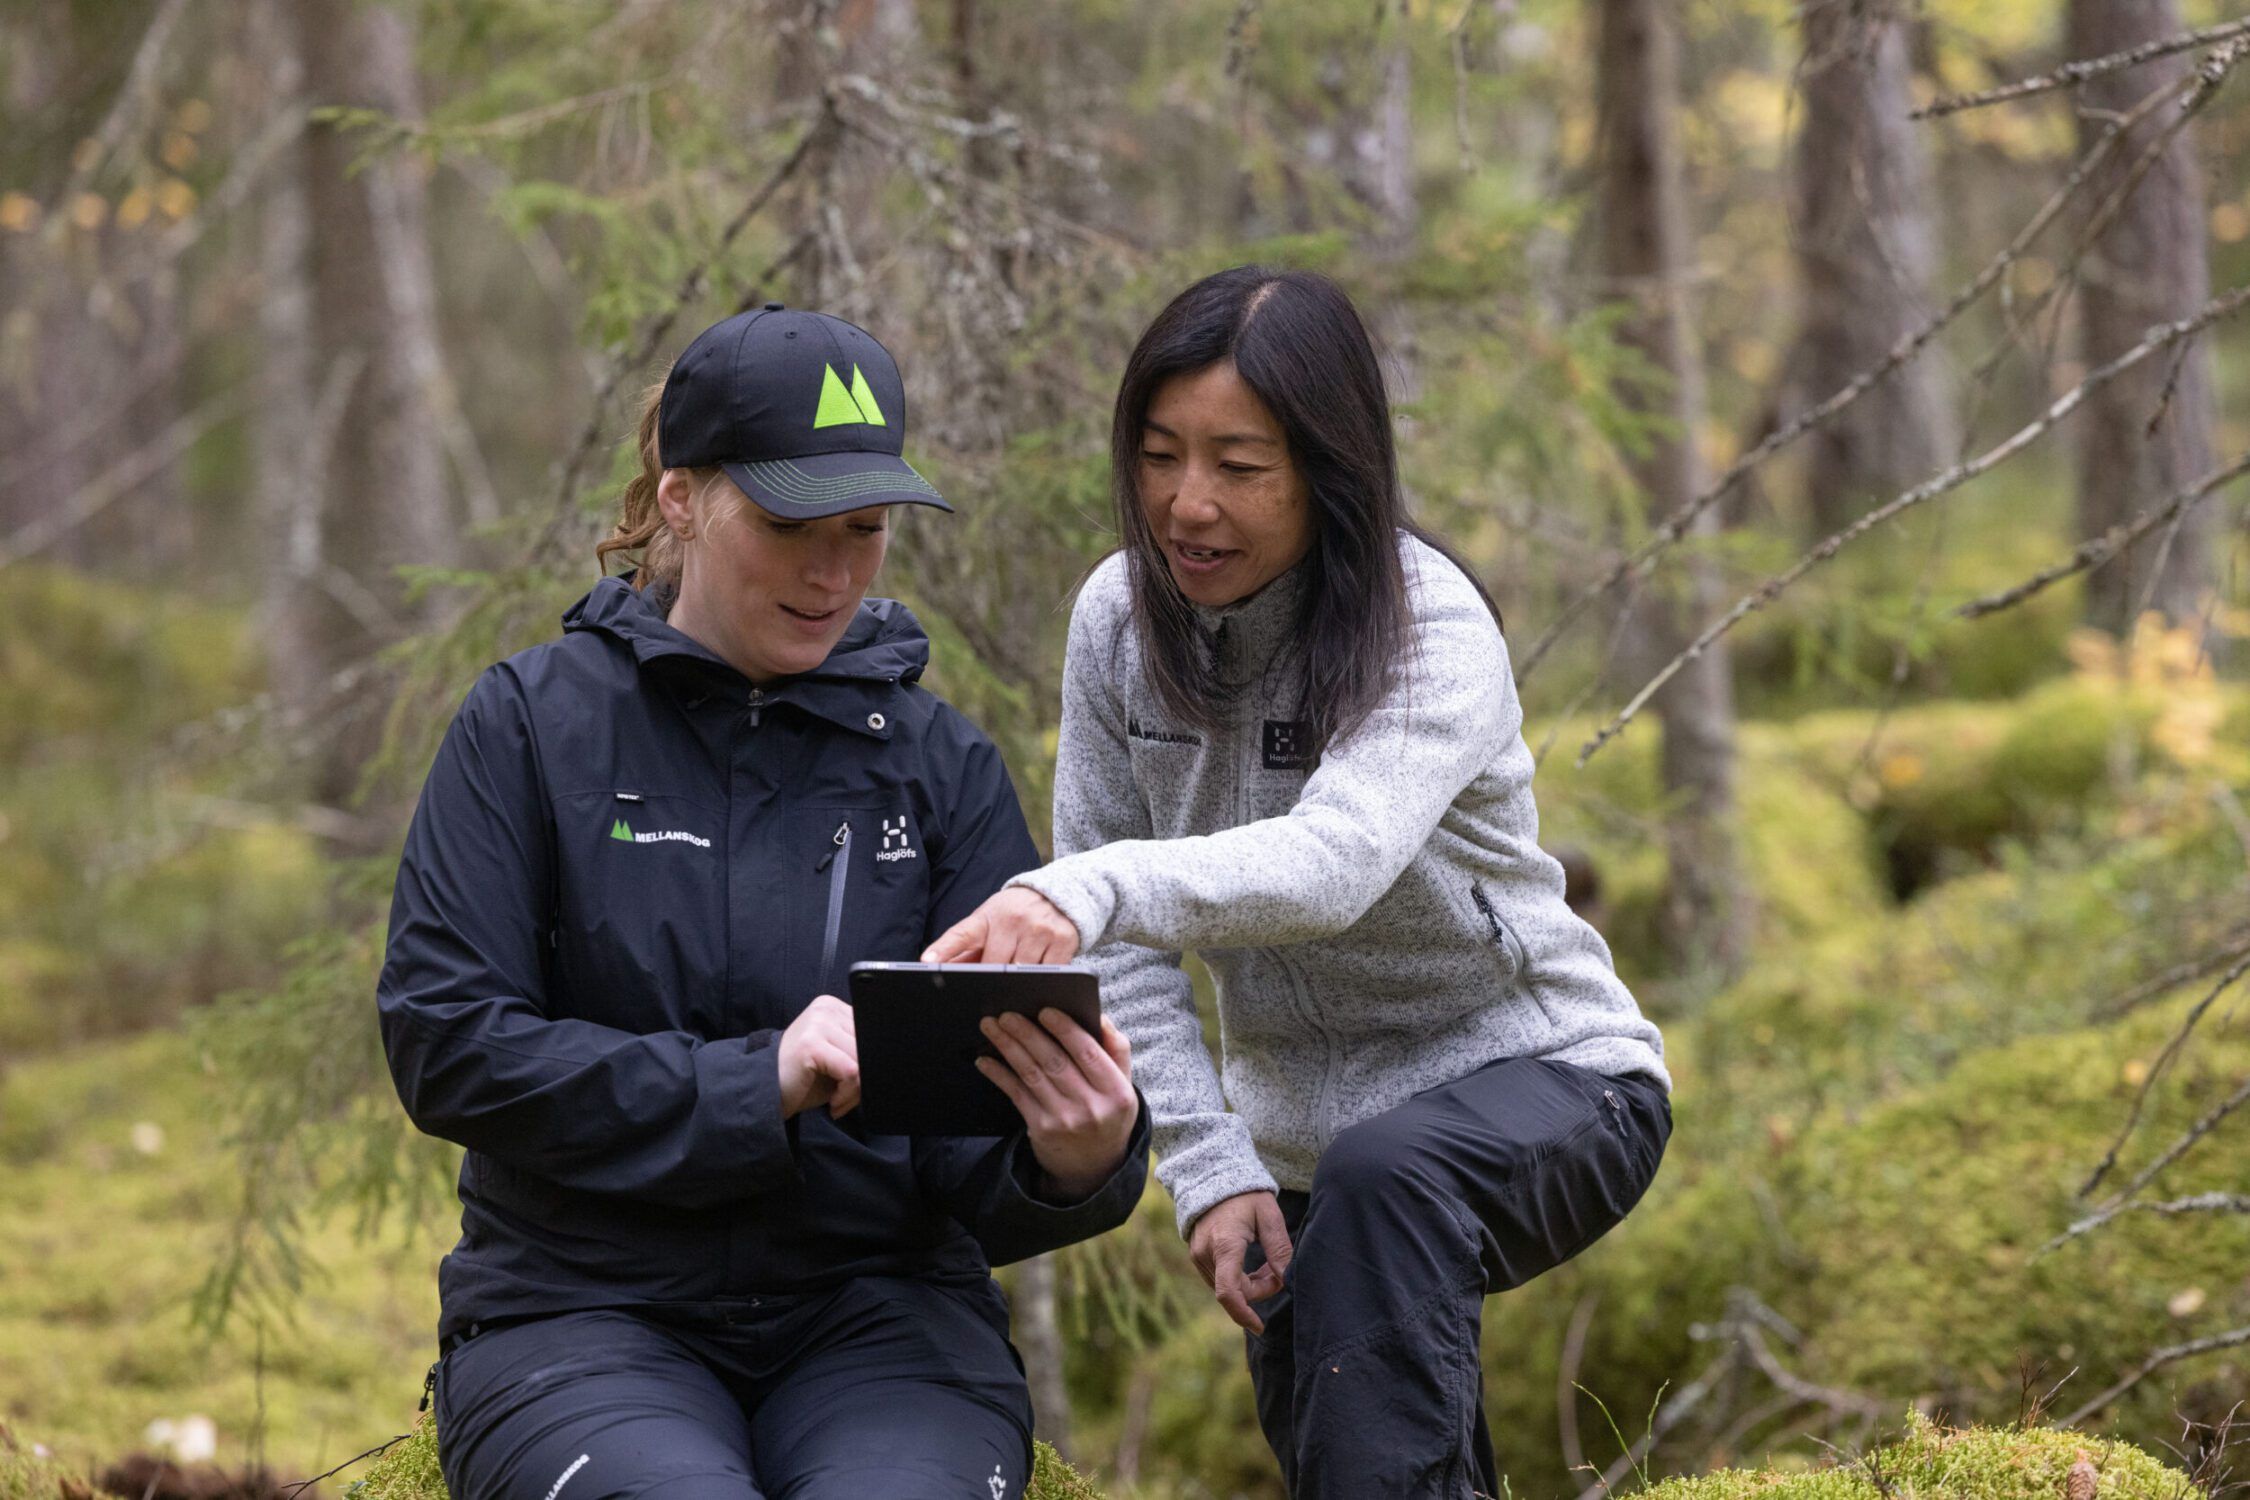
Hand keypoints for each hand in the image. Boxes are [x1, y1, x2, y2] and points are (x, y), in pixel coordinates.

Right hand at [776, 995, 860, 1119]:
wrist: (764, 1092)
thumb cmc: (803, 1078)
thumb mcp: (835, 1056)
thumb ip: (857, 1049)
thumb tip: (890, 1057)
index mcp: (833, 1007)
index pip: (871, 1032)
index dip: (870, 1062)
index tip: (856, 1085)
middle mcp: (825, 1009)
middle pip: (869, 1045)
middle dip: (864, 1079)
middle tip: (847, 1099)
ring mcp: (817, 1024)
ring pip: (863, 1060)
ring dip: (856, 1091)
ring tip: (839, 1102)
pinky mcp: (812, 1044)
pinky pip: (851, 1072)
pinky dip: (847, 1094)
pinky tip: (834, 1103)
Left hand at [922, 888, 1079, 964]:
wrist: (1059, 893)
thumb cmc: (1014, 913)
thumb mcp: (989, 922)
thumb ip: (966, 949)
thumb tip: (941, 972)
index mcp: (987, 917)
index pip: (961, 935)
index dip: (944, 949)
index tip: (928, 962)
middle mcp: (1013, 920)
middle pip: (993, 965)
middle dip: (991, 977)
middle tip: (993, 981)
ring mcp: (1039, 929)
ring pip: (1021, 972)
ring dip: (1019, 979)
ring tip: (1022, 967)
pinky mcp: (1063, 940)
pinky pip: (1047, 973)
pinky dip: (1042, 978)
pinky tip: (1042, 967)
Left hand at [975, 1008, 1136, 1200]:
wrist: (1094, 1169)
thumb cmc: (1108, 1114)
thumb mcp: (1124, 1086)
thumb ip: (1117, 1050)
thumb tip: (1098, 1016)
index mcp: (1116, 1091)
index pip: (1089, 1053)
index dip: (1066, 1030)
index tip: (1045, 1010)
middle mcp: (1091, 1107)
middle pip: (1054, 1061)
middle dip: (1027, 1033)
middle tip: (1007, 1013)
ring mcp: (1064, 1120)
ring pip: (1032, 1074)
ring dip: (1008, 1047)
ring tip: (991, 1026)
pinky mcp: (1041, 1129)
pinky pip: (1016, 1094)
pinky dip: (999, 1074)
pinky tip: (985, 1060)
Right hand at [1188, 1191, 1293, 1333]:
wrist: (1213, 1176)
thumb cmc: (1245, 1194)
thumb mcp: (1268, 1214)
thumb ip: (1278, 1247)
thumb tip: (1286, 1278)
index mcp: (1225, 1244)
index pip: (1229, 1291)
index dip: (1244, 1314)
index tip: (1259, 1326)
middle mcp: (1206, 1254)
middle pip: (1235, 1291)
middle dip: (1260, 1290)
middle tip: (1278, 1272)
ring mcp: (1198, 1256)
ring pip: (1227, 1288)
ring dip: (1249, 1285)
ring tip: (1267, 1265)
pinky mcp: (1197, 1257)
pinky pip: (1219, 1280)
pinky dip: (1238, 1280)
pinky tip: (1251, 1265)